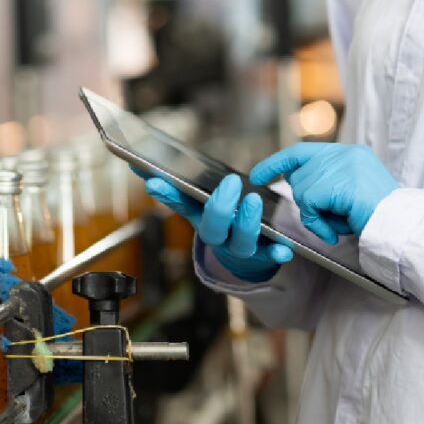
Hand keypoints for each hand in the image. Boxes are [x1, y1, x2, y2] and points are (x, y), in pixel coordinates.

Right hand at [139, 171, 292, 281]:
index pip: (180, 204)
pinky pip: (270, 256)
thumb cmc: (220, 221)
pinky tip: (283, 249)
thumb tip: (140, 167)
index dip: (167, 194)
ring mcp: (239, 247)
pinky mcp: (263, 254)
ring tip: (254, 201)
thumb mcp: (198, 203)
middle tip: (230, 182)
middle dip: (220, 206)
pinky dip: (276, 253)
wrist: (241, 255)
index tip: (154, 181)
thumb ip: (175, 187)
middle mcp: (217, 236)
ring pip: (241, 241)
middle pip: (212, 227)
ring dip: (247, 223)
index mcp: (200, 218)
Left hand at [250, 143, 397, 244]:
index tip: (257, 174)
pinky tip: (334, 230)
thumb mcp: (351, 194)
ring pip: (302, 191)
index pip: (302, 151)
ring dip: (316, 215)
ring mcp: (343, 166)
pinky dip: (317, 223)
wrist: (401, 227)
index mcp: (350, 153)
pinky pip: (308, 204)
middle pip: (300, 176)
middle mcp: (345, 154)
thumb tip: (296, 184)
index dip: (276, 163)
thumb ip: (327, 184)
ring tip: (340, 223)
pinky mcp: (338, 182)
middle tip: (332, 218)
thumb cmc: (378, 219)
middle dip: (307, 203)